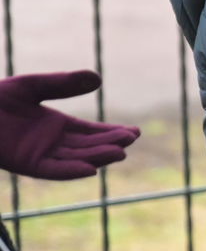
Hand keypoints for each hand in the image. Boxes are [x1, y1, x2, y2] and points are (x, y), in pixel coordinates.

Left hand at [0, 71, 139, 179]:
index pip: (91, 132)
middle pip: (87, 146)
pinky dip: (71, 170)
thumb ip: (62, 84)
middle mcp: (51, 143)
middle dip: (110, 144)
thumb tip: (98, 79)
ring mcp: (39, 155)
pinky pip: (52, 170)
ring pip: (75, 158)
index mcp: (55, 125)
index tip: (134, 132)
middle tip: (132, 140)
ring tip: (120, 152)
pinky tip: (90, 168)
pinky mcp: (25, 164)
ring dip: (97, 157)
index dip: (112, 133)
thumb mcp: (32, 86)